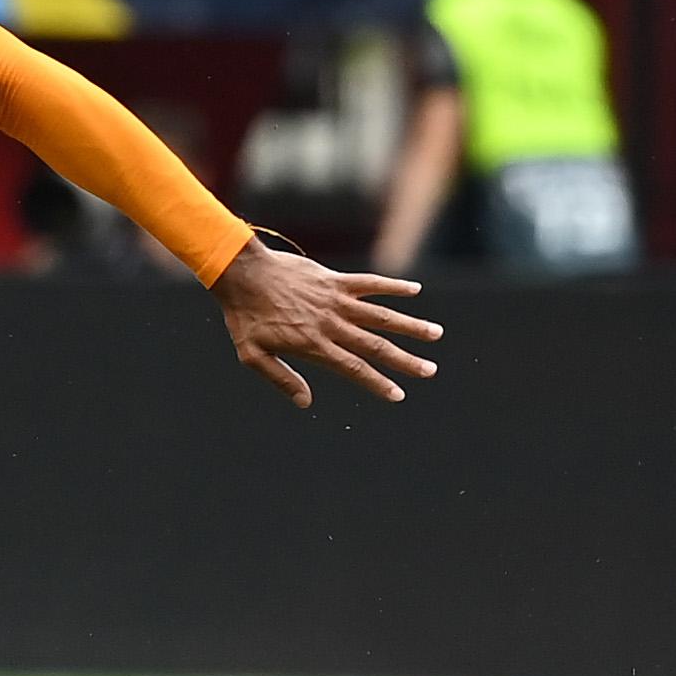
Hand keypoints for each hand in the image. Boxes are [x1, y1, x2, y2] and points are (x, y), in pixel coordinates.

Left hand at [209, 242, 440, 408]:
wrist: (240, 273)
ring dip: (409, 325)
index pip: (353, 368)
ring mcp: (335, 301)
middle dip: (405, 360)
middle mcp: (330, 324)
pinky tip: (414, 290)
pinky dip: (392, 286)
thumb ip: (281, 378)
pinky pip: (369, 283)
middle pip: (375, 346)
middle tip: (430, 371)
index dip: (377, 382)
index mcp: (313, 345)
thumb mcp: (252, 354)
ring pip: (380, 315)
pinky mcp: (334, 281)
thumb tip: (305, 402)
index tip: (398, 394)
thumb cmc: (244, 316)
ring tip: (435, 334)